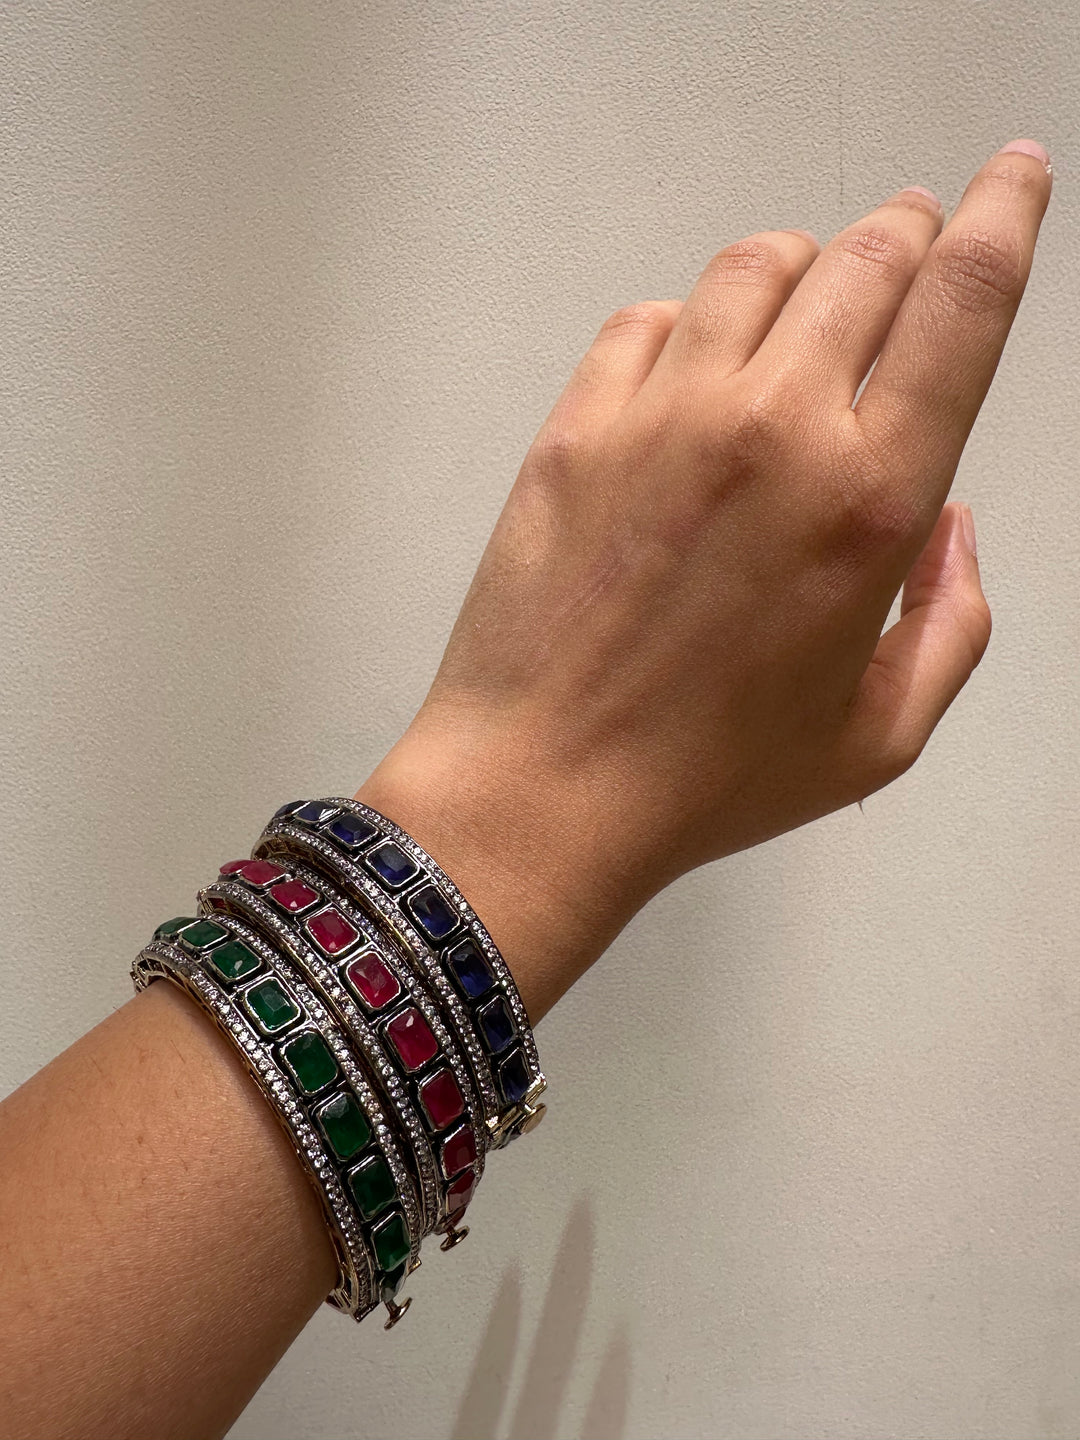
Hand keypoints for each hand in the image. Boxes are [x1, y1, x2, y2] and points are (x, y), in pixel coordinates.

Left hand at [359, 139, 1051, 1017]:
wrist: (542, 788)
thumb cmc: (709, 778)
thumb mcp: (881, 733)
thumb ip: (954, 621)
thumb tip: (951, 525)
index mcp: (868, 499)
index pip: (962, 304)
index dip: (1003, 216)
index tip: (1013, 176)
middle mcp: (772, 429)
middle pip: (866, 259)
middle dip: (908, 230)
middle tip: (914, 231)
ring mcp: (662, 415)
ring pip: (755, 265)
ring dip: (802, 265)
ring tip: (807, 299)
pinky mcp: (578, 424)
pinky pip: (648, 318)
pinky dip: (689, 323)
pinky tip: (694, 370)